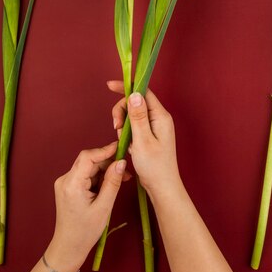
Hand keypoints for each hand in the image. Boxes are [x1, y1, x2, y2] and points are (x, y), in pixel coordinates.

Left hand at [45, 142, 128, 271]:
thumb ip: (112, 182)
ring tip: (121, 180)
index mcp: (71, 184)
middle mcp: (65, 180)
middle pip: (89, 161)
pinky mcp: (68, 187)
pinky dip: (99, 178)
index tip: (120, 148)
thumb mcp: (104, 207)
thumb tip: (121, 162)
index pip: (87, 157)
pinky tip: (110, 185)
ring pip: (89, 168)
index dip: (104, 150)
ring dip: (105, 171)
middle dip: (108, 163)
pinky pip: (86, 176)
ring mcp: (65, 183)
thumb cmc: (85, 231)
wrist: (69, 247)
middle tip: (126, 170)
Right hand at [108, 80, 181, 199]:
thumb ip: (138, 116)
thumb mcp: (142, 140)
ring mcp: (154, 126)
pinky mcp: (149, 134)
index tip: (109, 86)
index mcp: (160, 116)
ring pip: (132, 114)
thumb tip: (134, 94)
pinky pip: (134, 125)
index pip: (143, 92)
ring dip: (123, 123)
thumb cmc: (154, 166)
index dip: (127, 87)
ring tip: (124, 140)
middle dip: (122, 111)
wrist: (161, 185)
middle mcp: (159, 118)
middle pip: (135, 101)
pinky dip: (127, 132)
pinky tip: (127, 144)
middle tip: (116, 127)